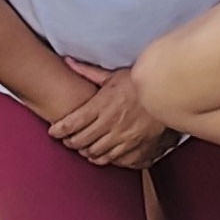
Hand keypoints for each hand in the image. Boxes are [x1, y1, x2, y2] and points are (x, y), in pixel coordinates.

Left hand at [49, 62, 177, 167]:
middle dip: (69, 142)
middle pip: (80, 140)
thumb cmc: (138, 82)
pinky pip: (112, 158)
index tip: (53, 131)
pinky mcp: (134, 145)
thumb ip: (87, 71)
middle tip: (67, 140)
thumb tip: (68, 61)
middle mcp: (109, 123)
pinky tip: (99, 154)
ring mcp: (122, 136)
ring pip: (94, 152)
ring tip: (82, 147)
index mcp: (101, 105)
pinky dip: (102, 158)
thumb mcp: (112, 75)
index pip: (72, 123)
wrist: (165, 91)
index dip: (59, 130)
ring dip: (84, 151)